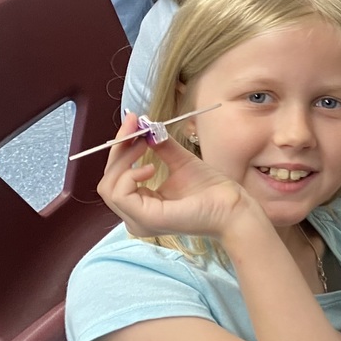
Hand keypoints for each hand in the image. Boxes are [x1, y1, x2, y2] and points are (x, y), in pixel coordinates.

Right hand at [98, 113, 258, 239]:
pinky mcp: (145, 219)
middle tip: (135, 125)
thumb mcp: (181, 161)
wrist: (232, 206)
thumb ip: (161, 146)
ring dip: (124, 159)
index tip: (132, 120)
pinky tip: (150, 166)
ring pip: (109, 186)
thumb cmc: (211, 190)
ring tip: (145, 144)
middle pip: (108, 179)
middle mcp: (135, 216)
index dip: (120, 147)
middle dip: (118, 148)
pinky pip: (120, 194)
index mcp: (142, 205)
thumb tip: (145, 125)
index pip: (116, 176)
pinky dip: (130, 174)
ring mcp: (138, 220)